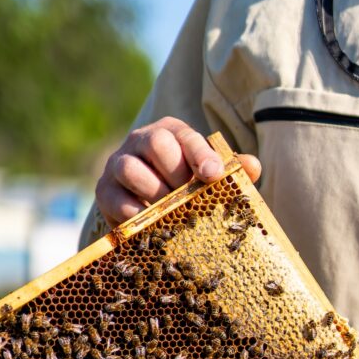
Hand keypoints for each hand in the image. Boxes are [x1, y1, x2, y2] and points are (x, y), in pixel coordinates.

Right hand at [95, 116, 261, 226]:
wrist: (146, 209)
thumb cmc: (185, 188)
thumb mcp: (208, 177)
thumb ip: (231, 171)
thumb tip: (253, 167)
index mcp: (170, 132)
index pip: (186, 135)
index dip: (201, 155)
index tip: (214, 175)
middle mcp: (141, 141)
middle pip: (155, 143)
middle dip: (175, 172)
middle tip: (189, 197)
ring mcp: (119, 164)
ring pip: (129, 168)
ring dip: (153, 192)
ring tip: (170, 212)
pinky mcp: (105, 191)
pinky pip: (114, 199)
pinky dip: (134, 214)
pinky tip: (151, 225)